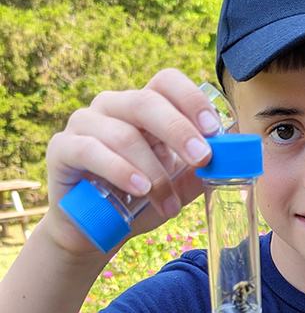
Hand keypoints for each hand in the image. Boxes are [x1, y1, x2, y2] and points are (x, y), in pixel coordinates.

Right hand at [43, 68, 221, 256]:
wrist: (95, 230)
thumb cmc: (139, 200)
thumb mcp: (178, 185)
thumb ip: (202, 170)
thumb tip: (234, 158)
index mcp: (143, 107)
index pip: (166, 82)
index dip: (191, 99)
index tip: (214, 129)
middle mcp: (113, 106)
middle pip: (146, 102)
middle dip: (179, 130)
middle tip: (203, 159)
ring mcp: (84, 123)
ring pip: (123, 134)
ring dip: (154, 172)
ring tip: (170, 205)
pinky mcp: (62, 148)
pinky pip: (90, 151)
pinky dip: (119, 170)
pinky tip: (138, 189)